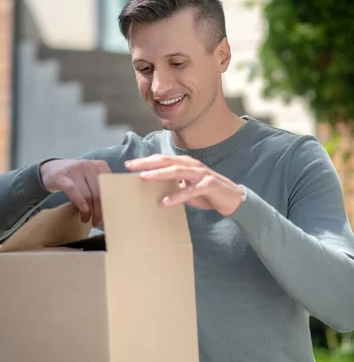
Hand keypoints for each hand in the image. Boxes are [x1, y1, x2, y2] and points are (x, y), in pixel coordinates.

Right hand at [39, 159, 110, 224]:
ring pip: (87, 193)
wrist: (51, 169)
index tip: (110, 215)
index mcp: (99, 165)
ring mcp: (74, 169)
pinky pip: (72, 190)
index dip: (110, 202)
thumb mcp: (90, 178)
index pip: (110, 185)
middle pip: (99, 191)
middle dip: (99, 209)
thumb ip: (101, 188)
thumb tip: (111, 209)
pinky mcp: (61, 175)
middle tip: (97, 222)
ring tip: (86, 220)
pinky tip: (83, 211)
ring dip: (88, 210)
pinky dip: (79, 202)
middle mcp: (88, 165)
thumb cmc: (75, 177)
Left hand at [125, 155, 244, 216]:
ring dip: (159, 174)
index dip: (145, 161)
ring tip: (144, 177)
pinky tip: (165, 202)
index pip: (162, 159)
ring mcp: (201, 174)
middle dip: (147, 163)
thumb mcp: (187, 187)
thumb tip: (152, 187)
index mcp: (185, 163)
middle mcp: (191, 165)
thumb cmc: (206, 193)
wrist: (232, 198)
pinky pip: (190, 191)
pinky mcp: (208, 185)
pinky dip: (177, 196)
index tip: (128, 164)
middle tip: (130, 166)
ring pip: (177, 171)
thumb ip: (172, 184)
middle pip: (166, 161)